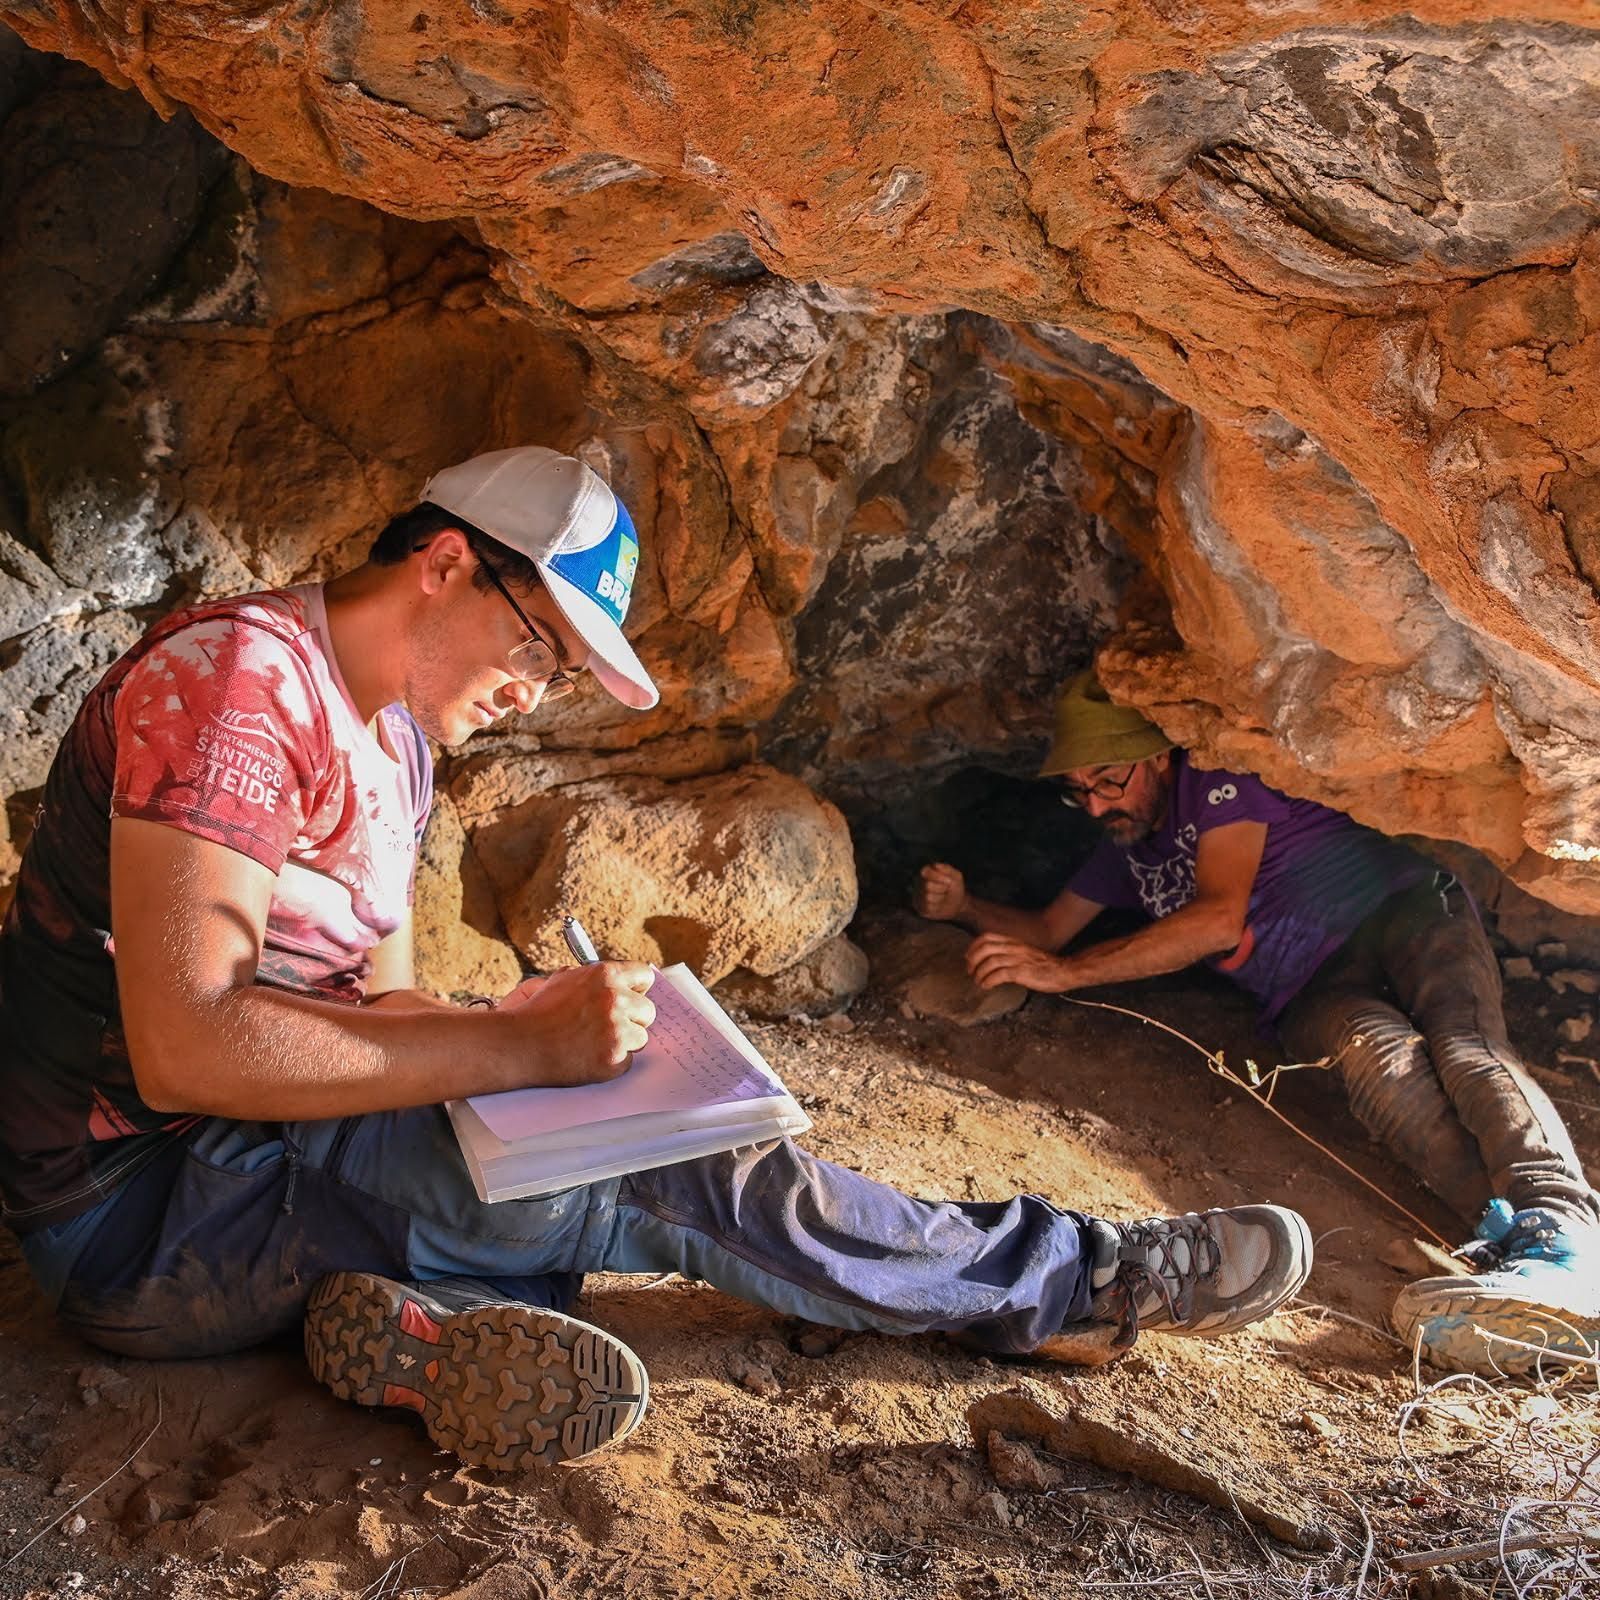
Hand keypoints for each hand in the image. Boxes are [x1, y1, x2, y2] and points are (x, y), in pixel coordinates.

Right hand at [501, 961, 656, 1083]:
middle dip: (633, 1019)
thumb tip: (619, 979)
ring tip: (594, 1043)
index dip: (637, 988)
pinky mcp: (613, 1058)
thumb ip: (593, 977)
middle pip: (648, 1010)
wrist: (518, 1044)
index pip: (644, 975)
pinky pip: (627, 1061)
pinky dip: (612, 1063)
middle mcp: (615, 1000)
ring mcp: (616, 1030)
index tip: (632, 996)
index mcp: (605, 975)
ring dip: (623, 1042)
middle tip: (611, 1026)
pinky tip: (589, 1057)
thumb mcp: (563, 980)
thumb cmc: (537, 1012)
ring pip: (641, 1037)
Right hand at [916, 862, 968, 921]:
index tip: (949, 881)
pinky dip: (938, 907)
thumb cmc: (955, 888)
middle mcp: (920, 883)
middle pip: (927, 885)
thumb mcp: (956, 876)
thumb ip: (947, 869)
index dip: (937, 877)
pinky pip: (927, 908)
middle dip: (941, 889)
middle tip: (947, 890)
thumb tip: (936, 865)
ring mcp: (918, 896)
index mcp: (927, 872)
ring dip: (940, 898)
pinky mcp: (920, 908)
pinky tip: (940, 905)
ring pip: (928, 897)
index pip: (925, 872)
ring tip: (943, 897)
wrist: (957, 905)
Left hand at [966, 934, 1073, 993]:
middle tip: (970, 971)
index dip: (973, 947)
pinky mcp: (1021, 972)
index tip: (968, 957)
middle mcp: (1014, 948)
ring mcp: (1018, 959)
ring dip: (979, 973)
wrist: (1064, 971)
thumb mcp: (1024, 953)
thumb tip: (992, 961)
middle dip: (973, 960)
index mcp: (1014, 942)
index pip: (987, 937)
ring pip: (990, 961)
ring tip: (978, 981)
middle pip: (985, 948)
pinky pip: (999, 974)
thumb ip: (1010, 953)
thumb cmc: (1044, 965)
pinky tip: (986, 986)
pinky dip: (988, 980)